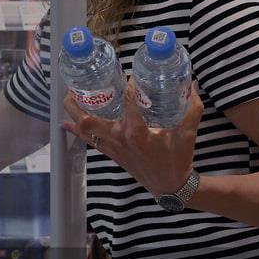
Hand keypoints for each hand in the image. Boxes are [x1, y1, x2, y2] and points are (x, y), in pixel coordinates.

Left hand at [63, 79, 203, 197]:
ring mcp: (113, 147)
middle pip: (88, 119)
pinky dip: (76, 131)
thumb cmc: (179, 158)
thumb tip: (193, 82)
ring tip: (70, 95)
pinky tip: (66, 122)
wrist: (171, 186)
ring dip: (73, 113)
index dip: (126, 85)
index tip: (128, 73)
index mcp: (138, 132)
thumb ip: (191, 106)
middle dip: (77, 101)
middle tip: (75, 84)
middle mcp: (120, 139)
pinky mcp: (111, 153)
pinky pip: (89, 141)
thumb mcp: (188, 132)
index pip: (127, 102)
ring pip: (84, 130)